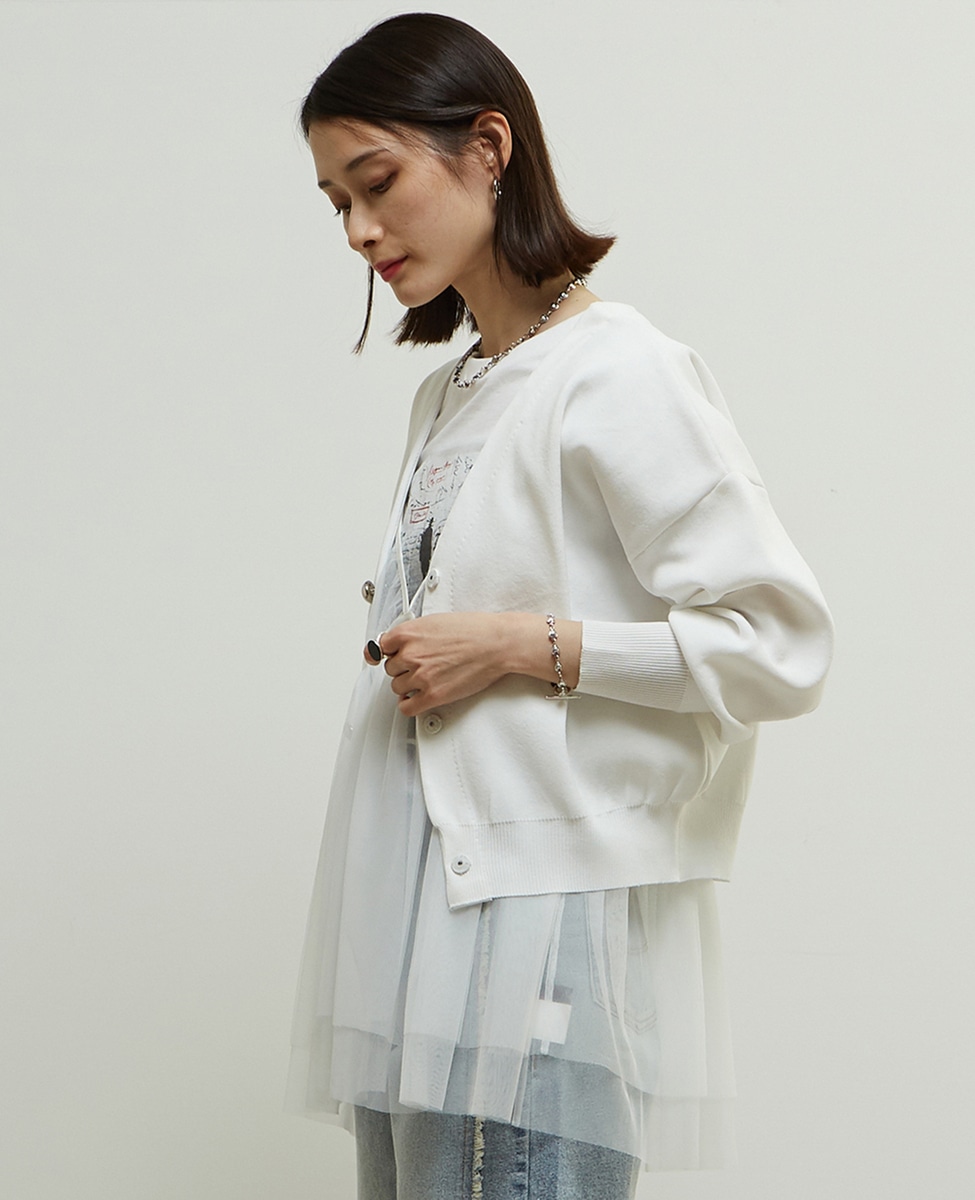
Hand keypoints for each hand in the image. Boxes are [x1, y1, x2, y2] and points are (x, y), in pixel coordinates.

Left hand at [366, 613, 507, 716]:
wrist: (496, 643)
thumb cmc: (474, 630)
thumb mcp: (436, 621)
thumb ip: (414, 633)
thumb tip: (402, 643)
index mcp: (408, 633)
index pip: (382, 647)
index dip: (391, 652)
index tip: (393, 656)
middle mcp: (411, 655)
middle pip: (390, 668)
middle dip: (403, 667)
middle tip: (420, 665)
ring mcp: (421, 676)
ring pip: (397, 687)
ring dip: (407, 685)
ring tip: (424, 679)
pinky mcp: (433, 695)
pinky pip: (407, 707)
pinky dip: (407, 705)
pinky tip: (415, 699)